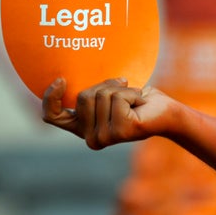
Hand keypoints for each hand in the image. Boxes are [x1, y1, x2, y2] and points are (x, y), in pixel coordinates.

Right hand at [42, 78, 178, 149]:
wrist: (164, 111)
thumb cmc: (135, 100)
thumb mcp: (104, 94)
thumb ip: (88, 94)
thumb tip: (61, 76)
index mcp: (82, 128)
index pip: (51, 116)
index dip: (50, 97)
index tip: (61, 80)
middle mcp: (90, 138)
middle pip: (82, 96)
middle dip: (104, 85)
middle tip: (123, 91)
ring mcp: (104, 137)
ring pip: (100, 95)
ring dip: (120, 89)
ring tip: (133, 99)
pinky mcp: (120, 131)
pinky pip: (117, 97)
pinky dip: (131, 92)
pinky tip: (140, 104)